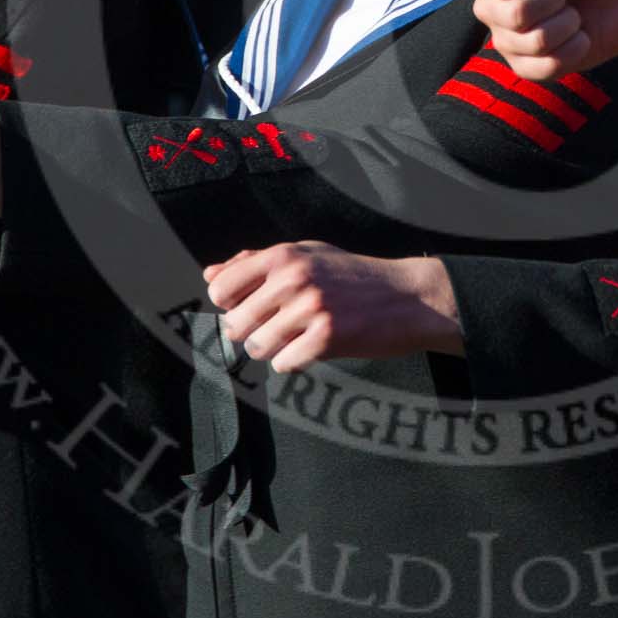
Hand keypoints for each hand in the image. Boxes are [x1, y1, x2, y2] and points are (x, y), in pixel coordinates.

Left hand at [202, 242, 462, 370]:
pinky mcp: (326, 338)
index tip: (250, 307)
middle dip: (252, 332)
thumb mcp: (307, 254)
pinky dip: (294, 361)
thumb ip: (255, 262)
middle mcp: (293, 279)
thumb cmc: (353, 275)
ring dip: (274, 349)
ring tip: (297, 337)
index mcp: (284, 255)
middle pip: (235, 324)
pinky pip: (283, 364)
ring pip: (257, 347)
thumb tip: (209, 275)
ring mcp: (310, 309)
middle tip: (278, 327)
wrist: (408, 296)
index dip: (230, 304)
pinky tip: (314, 347)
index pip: (221, 288)